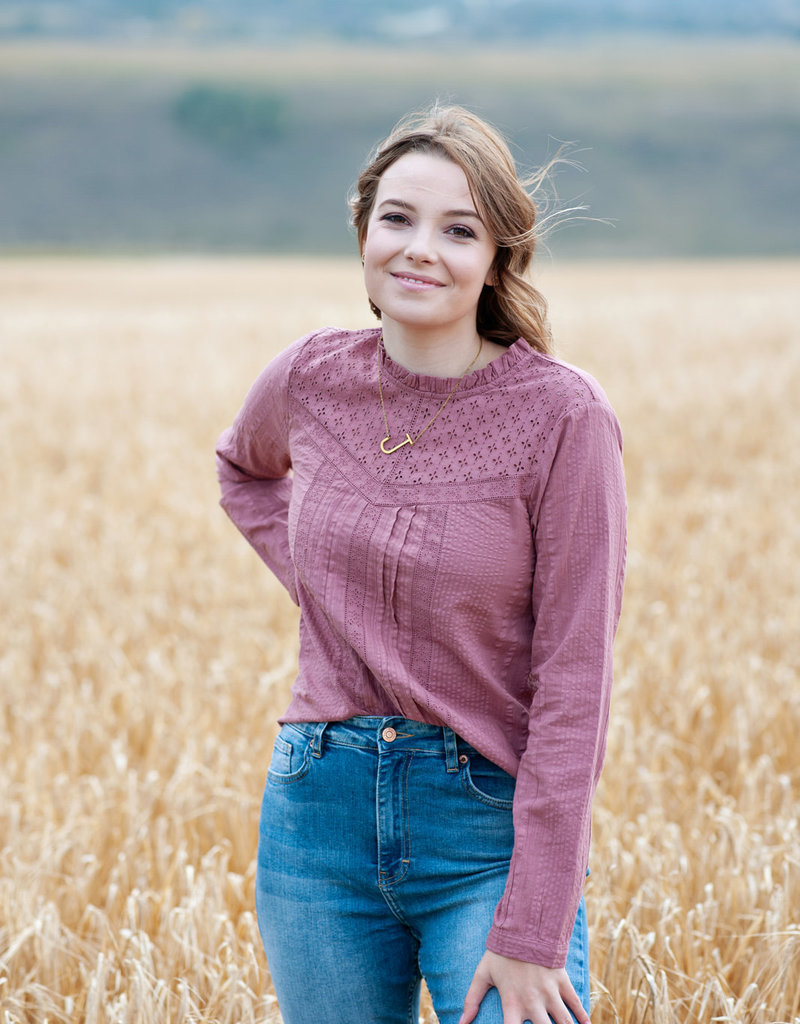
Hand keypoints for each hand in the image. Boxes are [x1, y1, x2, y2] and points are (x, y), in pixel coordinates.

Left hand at [458, 950, 589, 1023]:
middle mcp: (533, 1002)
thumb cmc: (501, 952)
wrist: (523, 925)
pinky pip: (576, 1003)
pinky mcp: (562, 981)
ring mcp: (550, 992)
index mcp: (512, 1003)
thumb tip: (461, 1022)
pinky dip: (583, 1016)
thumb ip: (472, 999)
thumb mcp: (483, 973)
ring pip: (564, 1022)